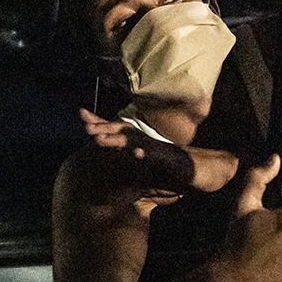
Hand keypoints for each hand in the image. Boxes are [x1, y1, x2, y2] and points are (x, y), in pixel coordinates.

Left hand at [77, 109, 237, 193]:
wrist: (200, 167)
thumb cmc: (172, 163)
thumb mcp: (147, 157)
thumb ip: (133, 152)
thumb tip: (117, 149)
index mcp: (139, 139)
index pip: (116, 127)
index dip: (99, 121)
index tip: (81, 114)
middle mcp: (146, 140)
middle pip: (121, 130)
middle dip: (102, 126)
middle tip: (84, 125)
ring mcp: (156, 148)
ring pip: (134, 142)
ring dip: (117, 139)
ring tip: (100, 139)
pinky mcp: (168, 157)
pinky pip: (155, 155)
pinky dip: (145, 153)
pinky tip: (135, 154)